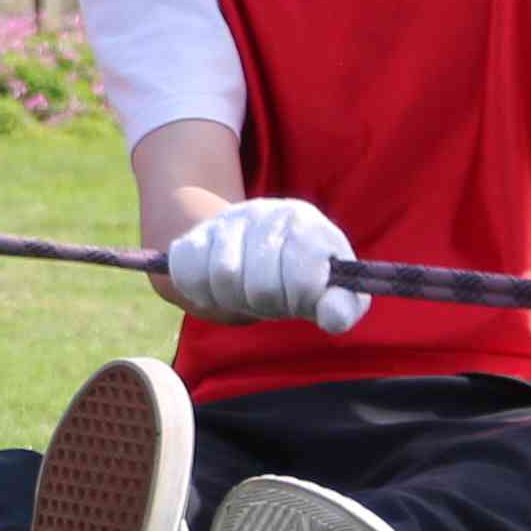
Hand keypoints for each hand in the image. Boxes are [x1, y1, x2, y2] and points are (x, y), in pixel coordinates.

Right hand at [159, 197, 367, 333]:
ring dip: (234, 300)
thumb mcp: (332, 292)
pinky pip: (187, 269)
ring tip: (246, 295)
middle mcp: (267, 213)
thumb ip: (343, 306)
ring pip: (223, 276)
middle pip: (260, 284)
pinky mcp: (197, 234)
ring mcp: (228, 221)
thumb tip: (332, 316)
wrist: (259, 250)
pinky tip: (217, 290)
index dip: (298, 300)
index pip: (301, 276)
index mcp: (307, 225)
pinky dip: (200, 292)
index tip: (299, 299)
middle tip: (271, 301)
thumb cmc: (303, 276)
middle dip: (266, 304)